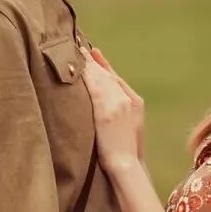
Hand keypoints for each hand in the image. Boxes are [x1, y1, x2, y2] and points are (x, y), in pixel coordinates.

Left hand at [83, 47, 144, 166]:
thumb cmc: (125, 151)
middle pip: (108, 75)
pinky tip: (76, 68)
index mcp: (136, 101)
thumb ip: (120, 109)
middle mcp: (127, 99)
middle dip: (93, 61)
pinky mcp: (106, 112)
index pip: (116, 78)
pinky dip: (86, 76)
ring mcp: (118, 104)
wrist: (126, 165)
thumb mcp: (130, 126)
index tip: (92, 52)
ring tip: (74, 51)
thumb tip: (106, 102)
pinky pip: (94, 88)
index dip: (103, 64)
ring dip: (87, 64)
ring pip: (100, 79)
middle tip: (78, 46)